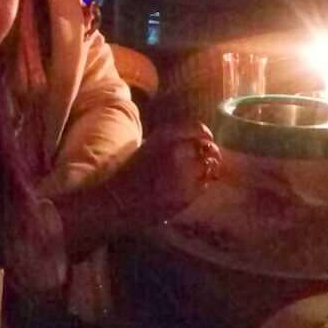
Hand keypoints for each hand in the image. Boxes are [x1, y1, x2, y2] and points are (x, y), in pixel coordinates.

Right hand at [106, 121, 221, 230]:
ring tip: (197, 175)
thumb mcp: (149, 146)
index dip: (205, 135)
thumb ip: (172, 141)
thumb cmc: (131, 174)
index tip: (206, 140)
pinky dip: (200, 185)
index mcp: (165, 135)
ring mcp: (184, 173)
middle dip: (210, 154)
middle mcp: (177, 150)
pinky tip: (187, 188)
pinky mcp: (186, 194)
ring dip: (206, 170)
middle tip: (207, 159)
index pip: (198, 128)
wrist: (117, 199)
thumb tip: (198, 143)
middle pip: (208, 148)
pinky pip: (204, 185)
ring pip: (209, 167)